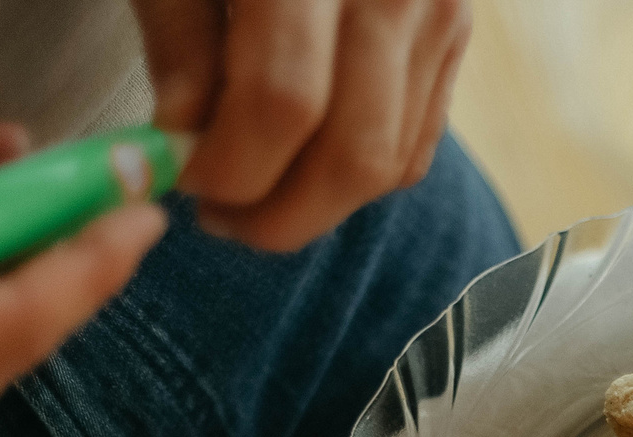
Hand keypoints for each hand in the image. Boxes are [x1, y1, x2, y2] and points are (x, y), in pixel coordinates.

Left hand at [134, 0, 470, 251]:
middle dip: (279, 212)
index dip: (229, 166)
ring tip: (256, 194)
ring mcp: (436, 8)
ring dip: (318, 203)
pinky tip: (306, 159)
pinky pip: (417, 141)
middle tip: (220, 219)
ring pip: (390, 162)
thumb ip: (178, 44)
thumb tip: (187, 150)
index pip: (283, 104)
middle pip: (352, 152)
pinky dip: (360, 172)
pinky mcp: (454, 28)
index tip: (183, 182)